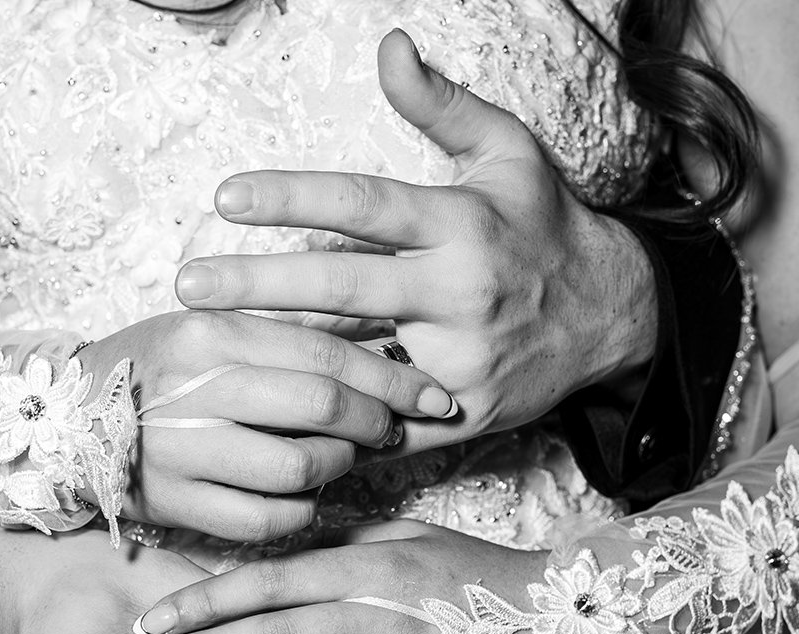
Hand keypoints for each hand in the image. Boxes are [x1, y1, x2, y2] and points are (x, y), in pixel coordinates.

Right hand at [75, 308, 455, 539]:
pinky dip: (302, 510)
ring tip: (338, 456)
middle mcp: (194, 390)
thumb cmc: (156, 370)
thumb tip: (381, 359)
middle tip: (390, 428)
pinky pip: (269, 520)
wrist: (65, 420)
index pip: (326, 354)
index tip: (433, 394)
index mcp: (210, 334)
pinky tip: (300, 493)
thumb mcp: (210, 330)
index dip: (393, 379)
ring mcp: (182, 453)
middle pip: (323, 411)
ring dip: (339, 467)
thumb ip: (285, 341)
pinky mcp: (177, 505)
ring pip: (302, 470)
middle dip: (377, 423)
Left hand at [173, 29, 656, 453]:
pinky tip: (278, 419)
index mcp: (462, 225)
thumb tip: (388, 45)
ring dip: (280, 362)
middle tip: (188, 289)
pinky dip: (335, 423)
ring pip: (357, 365)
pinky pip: (388, 420)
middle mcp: (460, 293)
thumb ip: (443, 105)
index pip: (364, 205)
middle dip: (257, 287)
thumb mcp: (508, 154)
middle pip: (343, 288)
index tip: (225, 199)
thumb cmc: (544, 228)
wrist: (610, 315)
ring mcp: (463, 359)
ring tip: (213, 357)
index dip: (291, 198)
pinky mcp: (468, 410)